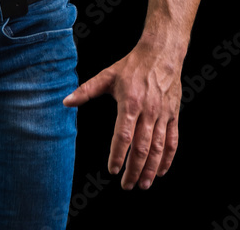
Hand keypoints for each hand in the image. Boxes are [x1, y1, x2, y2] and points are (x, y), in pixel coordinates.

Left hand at [63, 44, 181, 189]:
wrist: (161, 54)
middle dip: (134, 170)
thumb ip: (86, 90)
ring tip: (143, 185)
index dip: (117, 155)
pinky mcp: (173, 115)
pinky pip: (172, 141)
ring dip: (151, 169)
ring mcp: (162, 115)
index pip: (123, 135)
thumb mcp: (107, 76)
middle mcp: (148, 112)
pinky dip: (167, 159)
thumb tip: (66, 101)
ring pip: (158, 148)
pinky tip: (160, 171)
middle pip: (141, 147)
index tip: (112, 170)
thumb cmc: (132, 65)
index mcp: (130, 103)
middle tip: (126, 185)